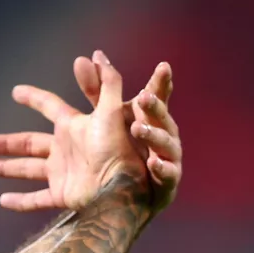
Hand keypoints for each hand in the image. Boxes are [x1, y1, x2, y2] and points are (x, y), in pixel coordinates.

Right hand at [0, 52, 179, 211]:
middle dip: (2, 143)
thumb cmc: (122, 151)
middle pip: (27, 143)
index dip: (33, 98)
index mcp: (74, 127)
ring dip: (3, 168)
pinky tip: (2, 201)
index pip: (50, 106)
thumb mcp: (113, 112)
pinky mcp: (64, 196)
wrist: (127, 190)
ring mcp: (64, 174)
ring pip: (26, 170)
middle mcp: (66, 149)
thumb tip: (96, 53)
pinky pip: (38, 200)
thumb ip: (106, 83)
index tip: (15, 91)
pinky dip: (21, 201)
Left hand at [75, 58, 180, 211]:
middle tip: (145, 96)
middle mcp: (161, 135)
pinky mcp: (167, 183)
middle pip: (162, 117)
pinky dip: (164, 169)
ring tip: (139, 128)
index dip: (161, 82)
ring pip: (167, 145)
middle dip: (155, 106)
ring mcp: (166, 158)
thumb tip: (85, 57)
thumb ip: (95, 91)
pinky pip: (169, 175)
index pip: (156, 96)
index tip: (163, 66)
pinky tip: (154, 164)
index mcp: (148, 117)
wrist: (126, 195)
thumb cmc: (120, 152)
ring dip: (156, 136)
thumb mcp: (103, 120)